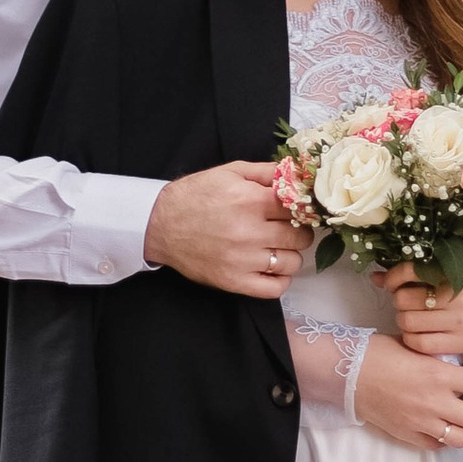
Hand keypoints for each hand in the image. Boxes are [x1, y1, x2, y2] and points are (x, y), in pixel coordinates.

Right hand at [145, 160, 310, 297]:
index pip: (298, 207)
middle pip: (300, 237)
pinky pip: (274, 289)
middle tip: (287, 229)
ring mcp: (242, 260)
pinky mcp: (233, 282)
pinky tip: (272, 269)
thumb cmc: (195, 196)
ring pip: (291, 263)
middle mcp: (250, 232)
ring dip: (290, 255)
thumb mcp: (230, 172)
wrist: (159, 224)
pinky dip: (280, 280)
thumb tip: (298, 172)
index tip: (299, 210)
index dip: (303, 208)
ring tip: (277, 248)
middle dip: (299, 231)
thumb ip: (266, 172)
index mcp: (250, 201)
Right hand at [352, 337, 462, 453]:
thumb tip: (458, 364)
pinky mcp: (408, 434)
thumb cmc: (378, 353)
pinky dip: (443, 437)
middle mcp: (434, 402)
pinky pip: (438, 446)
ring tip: (456, 414)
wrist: (347, 373)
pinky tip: (437, 423)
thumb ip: (440, 357)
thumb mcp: (416, 346)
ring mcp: (421, 422)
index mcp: (439, 375)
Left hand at [381, 259, 462, 381]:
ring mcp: (460, 322)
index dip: (393, 277)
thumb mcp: (455, 272)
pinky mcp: (462, 343)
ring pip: (409, 323)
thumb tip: (376, 278)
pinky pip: (422, 345)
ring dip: (403, 320)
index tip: (392, 282)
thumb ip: (418, 274)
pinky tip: (417, 333)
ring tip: (412, 317)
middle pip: (404, 300)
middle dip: (398, 300)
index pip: (410, 271)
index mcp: (455, 273)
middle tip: (406, 301)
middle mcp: (457, 297)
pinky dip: (411, 339)